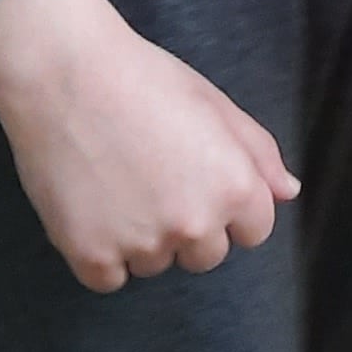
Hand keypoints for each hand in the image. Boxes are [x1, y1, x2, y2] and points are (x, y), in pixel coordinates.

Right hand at [0, 0, 297, 292]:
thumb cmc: (143, 80)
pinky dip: (100, 254)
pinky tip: (91, 208)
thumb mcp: (215, 104)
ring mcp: (142, 242)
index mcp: (235, 187)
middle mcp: (195, 222)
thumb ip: (259, 153)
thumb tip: (287, 193)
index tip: (196, 179)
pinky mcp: (91, 255)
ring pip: (155, 264)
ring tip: (116, 182)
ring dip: (140, 238)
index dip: (226, 205)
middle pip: (205, 256)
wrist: (65, 73)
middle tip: (153, 178)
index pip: (253, 231)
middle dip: (187, 227)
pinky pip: (109, 278)